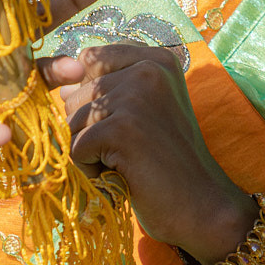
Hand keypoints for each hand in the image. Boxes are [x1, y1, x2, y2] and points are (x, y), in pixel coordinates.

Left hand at [43, 44, 255, 262]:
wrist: (203, 206)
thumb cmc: (168, 162)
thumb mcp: (145, 110)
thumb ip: (110, 88)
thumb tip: (62, 89)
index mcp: (156, 59)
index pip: (90, 59)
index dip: (94, 97)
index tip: (128, 124)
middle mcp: (148, 69)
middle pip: (76, 93)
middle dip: (90, 129)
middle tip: (131, 150)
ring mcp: (136, 97)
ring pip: (72, 121)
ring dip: (91, 151)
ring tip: (129, 163)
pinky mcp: (122, 128)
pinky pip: (76, 148)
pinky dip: (91, 171)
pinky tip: (124, 177)